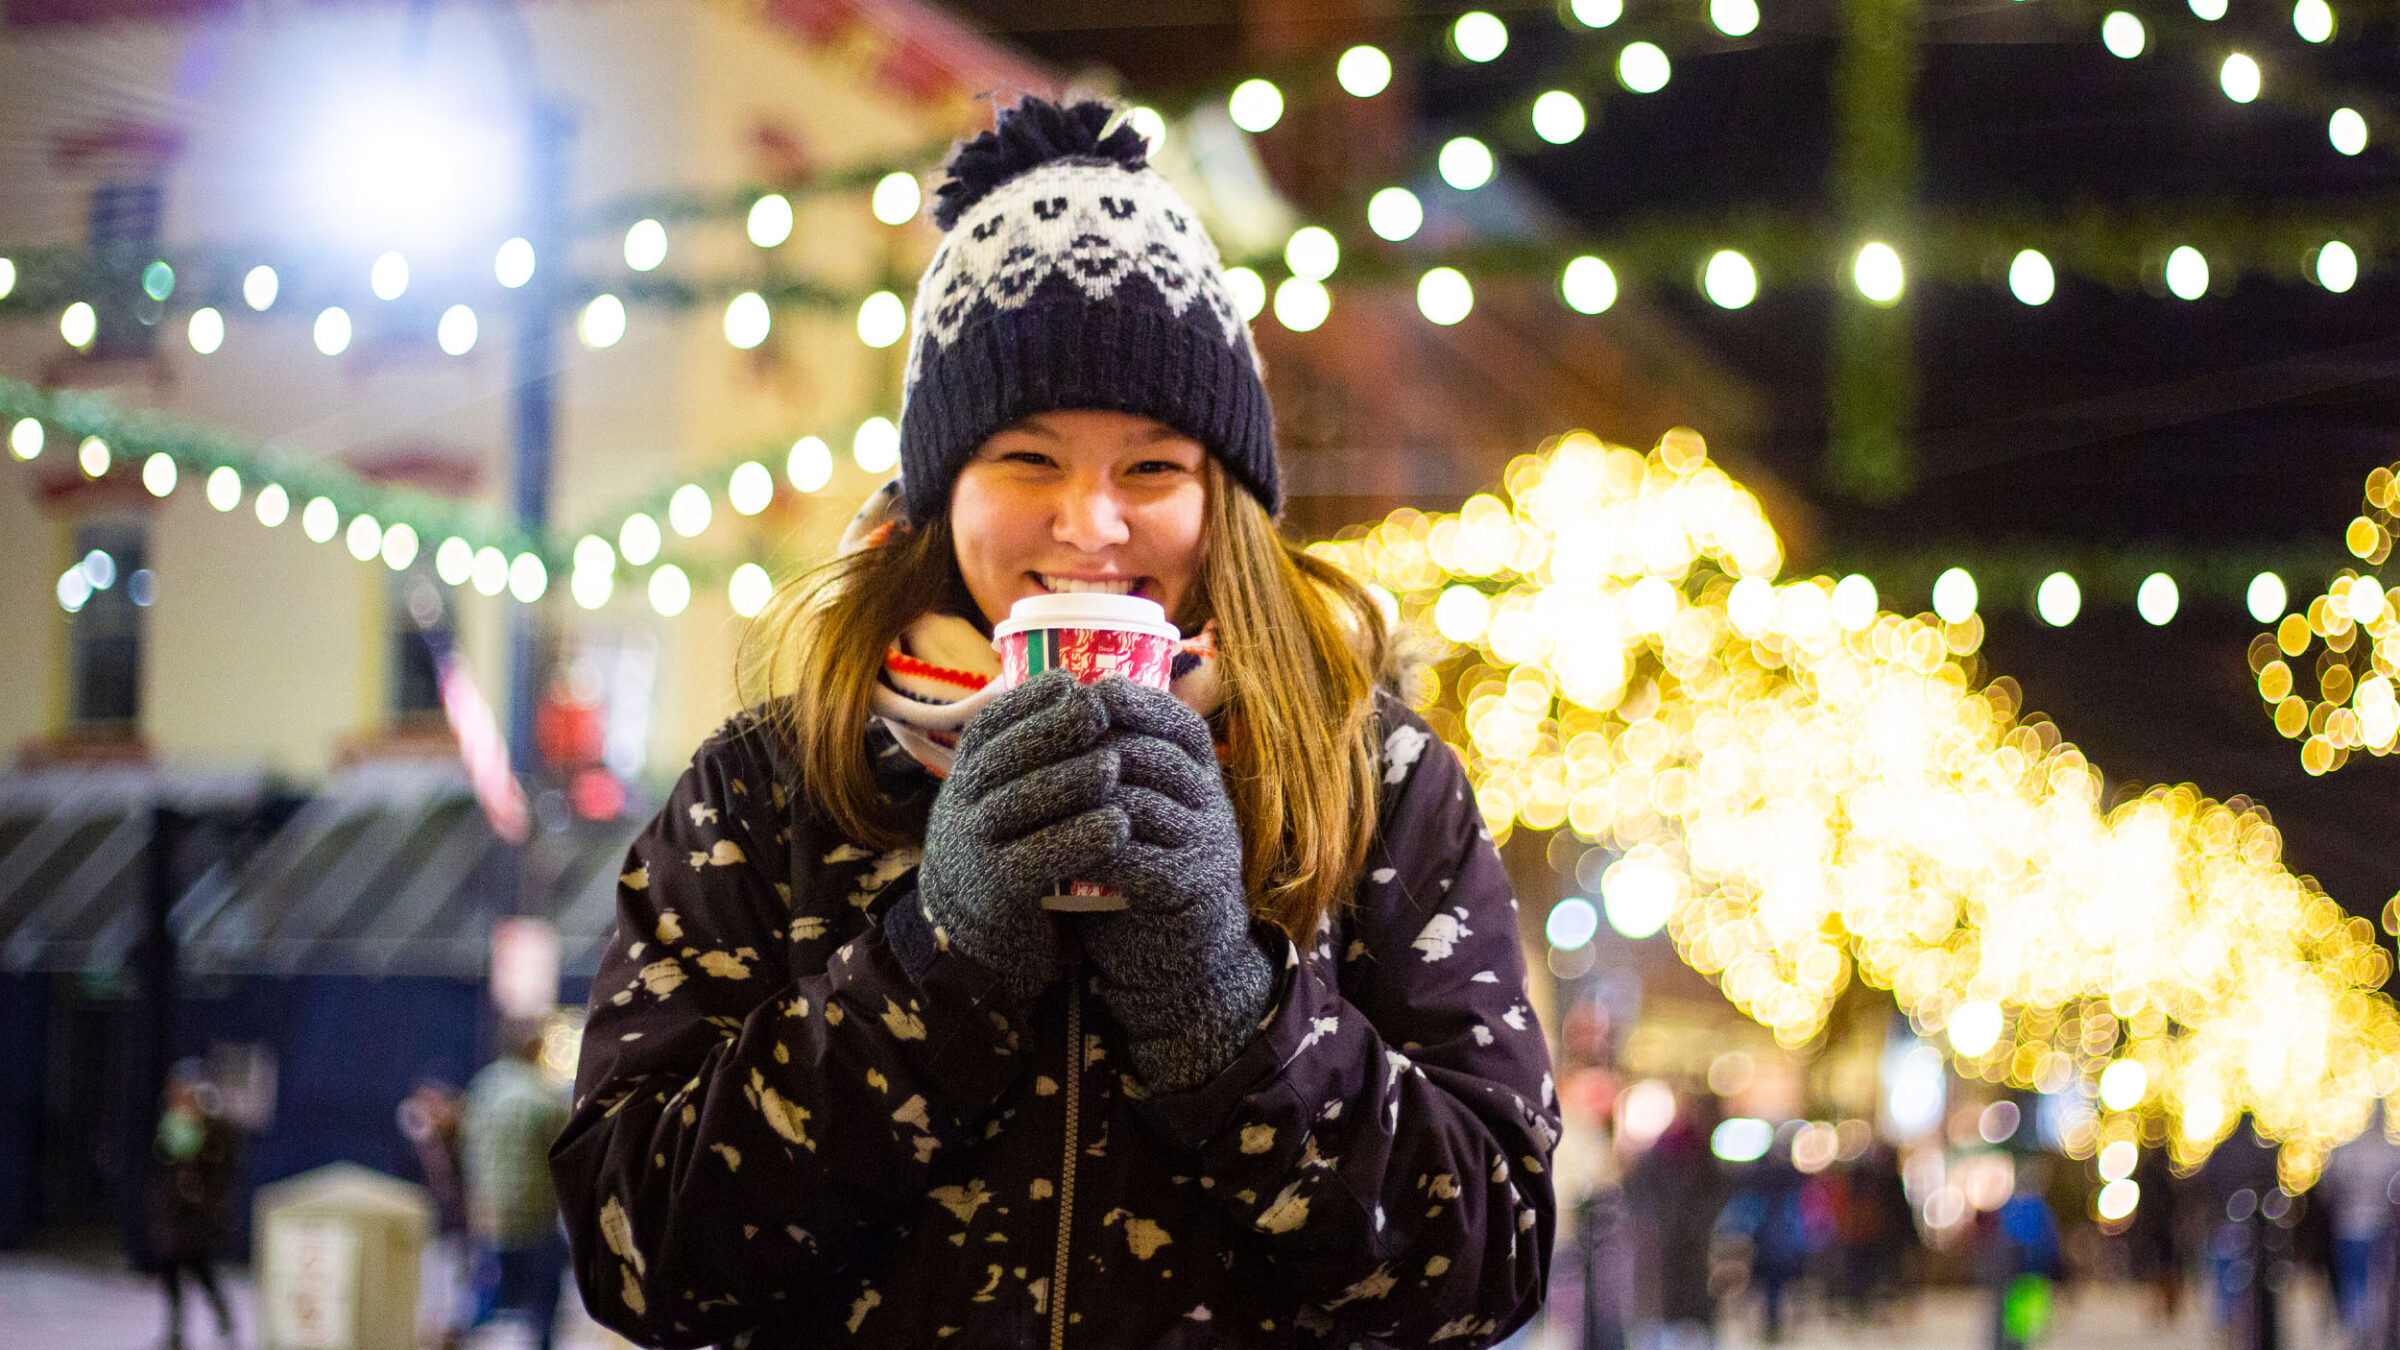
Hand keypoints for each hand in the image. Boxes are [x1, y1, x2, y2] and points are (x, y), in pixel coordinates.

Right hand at [918, 671, 1125, 1010]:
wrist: (979, 933)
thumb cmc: (1010, 845)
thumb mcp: (1004, 794)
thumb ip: (1032, 752)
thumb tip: (1080, 683)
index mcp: (966, 773)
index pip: (990, 725)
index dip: (1029, 701)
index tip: (1072, 682)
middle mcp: (961, 804)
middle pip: (1006, 758)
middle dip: (1054, 731)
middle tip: (1101, 712)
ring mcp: (974, 846)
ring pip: (1022, 803)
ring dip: (1071, 780)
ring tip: (1114, 765)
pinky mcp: (998, 890)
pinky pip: (1040, 857)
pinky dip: (1080, 838)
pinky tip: (1117, 825)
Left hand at [1076, 678, 1272, 1092]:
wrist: (1173, 949)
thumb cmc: (1142, 864)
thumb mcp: (1135, 803)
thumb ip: (1114, 761)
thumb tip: (1064, 696)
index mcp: (1204, 774)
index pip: (1180, 723)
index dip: (1137, 703)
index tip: (1087, 691)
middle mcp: (1215, 802)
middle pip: (1153, 757)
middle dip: (1096, 748)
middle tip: (1042, 745)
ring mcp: (1209, 843)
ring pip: (1141, 803)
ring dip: (1086, 797)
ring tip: (1037, 793)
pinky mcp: (1192, 886)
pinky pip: (1137, 857)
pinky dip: (1093, 848)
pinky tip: (1059, 845)